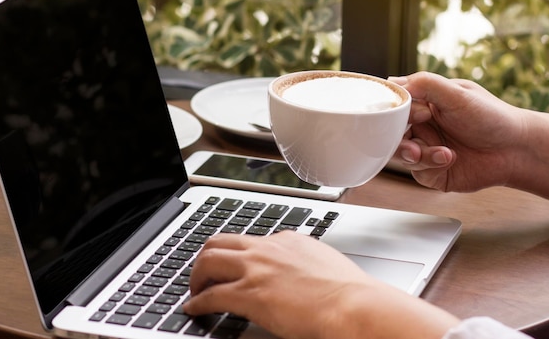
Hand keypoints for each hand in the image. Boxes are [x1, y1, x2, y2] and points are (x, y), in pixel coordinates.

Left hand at [184, 231, 458, 338]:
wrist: (353, 305)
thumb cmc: (348, 291)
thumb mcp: (323, 263)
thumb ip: (304, 261)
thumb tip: (299, 271)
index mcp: (286, 240)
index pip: (249, 240)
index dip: (233, 253)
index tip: (229, 263)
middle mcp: (267, 249)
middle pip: (220, 242)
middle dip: (206, 257)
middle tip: (202, 274)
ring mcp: (257, 270)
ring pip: (209, 261)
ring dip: (196, 276)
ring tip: (194, 290)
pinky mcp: (251, 294)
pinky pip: (212, 295)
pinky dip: (198, 302)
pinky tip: (195, 309)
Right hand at [389, 72, 524, 192]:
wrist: (516, 149)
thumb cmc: (492, 117)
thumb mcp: (457, 94)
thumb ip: (425, 84)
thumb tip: (392, 81)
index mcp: (422, 103)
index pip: (392, 106)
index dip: (394, 112)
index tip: (414, 114)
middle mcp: (420, 126)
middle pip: (389, 133)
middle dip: (398, 139)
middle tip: (413, 143)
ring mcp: (424, 148)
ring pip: (400, 154)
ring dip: (416, 154)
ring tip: (437, 153)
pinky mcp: (430, 171)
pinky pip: (417, 171)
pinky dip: (431, 165)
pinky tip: (450, 158)